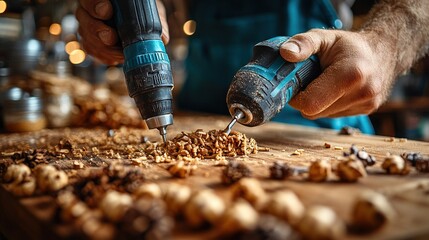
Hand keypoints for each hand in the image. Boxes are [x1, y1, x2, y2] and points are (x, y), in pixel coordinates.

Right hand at [76, 0, 168, 64]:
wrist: (137, 22)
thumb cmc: (143, 12)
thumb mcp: (151, 11)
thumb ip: (156, 20)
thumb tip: (163, 38)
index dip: (95, 5)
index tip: (107, 11)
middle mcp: (90, 9)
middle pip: (83, 18)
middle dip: (96, 29)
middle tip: (111, 37)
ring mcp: (88, 25)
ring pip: (86, 36)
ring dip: (102, 48)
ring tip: (119, 54)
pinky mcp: (91, 40)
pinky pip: (90, 49)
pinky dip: (102, 56)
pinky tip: (115, 58)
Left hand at [280, 29, 395, 118]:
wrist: (382, 51)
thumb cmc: (348, 45)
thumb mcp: (324, 37)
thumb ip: (304, 43)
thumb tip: (285, 53)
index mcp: (352, 74)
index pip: (309, 103)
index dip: (296, 96)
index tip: (297, 82)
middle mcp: (363, 92)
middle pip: (314, 112)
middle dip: (306, 98)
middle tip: (310, 80)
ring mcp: (367, 104)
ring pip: (323, 115)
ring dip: (317, 103)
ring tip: (325, 82)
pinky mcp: (367, 110)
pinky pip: (334, 115)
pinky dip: (329, 105)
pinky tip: (335, 90)